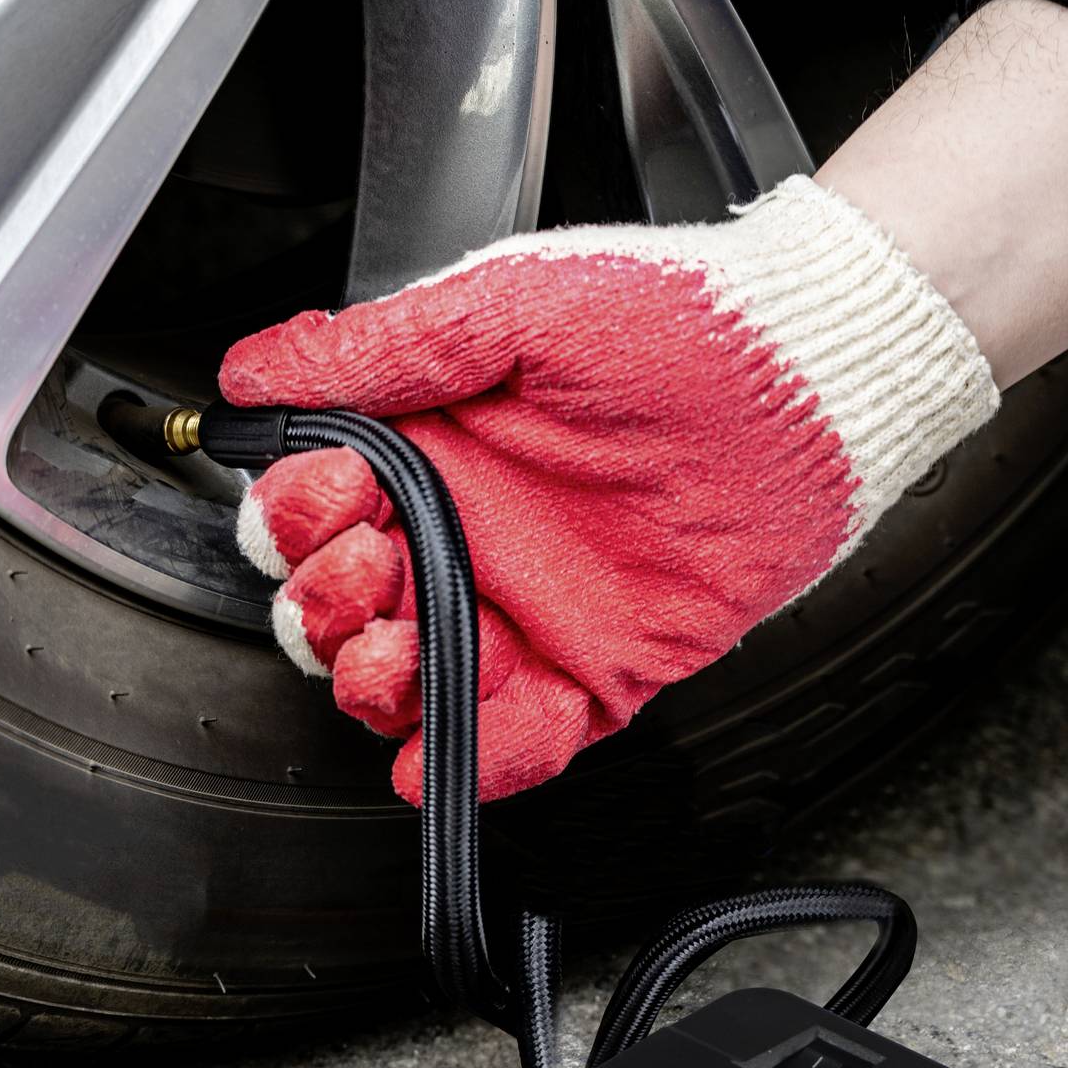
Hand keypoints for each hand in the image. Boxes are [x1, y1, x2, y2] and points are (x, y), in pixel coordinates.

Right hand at [224, 176, 995, 801]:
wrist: (807, 376)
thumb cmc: (678, 319)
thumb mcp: (508, 307)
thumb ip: (382, 348)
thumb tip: (260, 369)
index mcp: (434, 447)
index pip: (318, 508)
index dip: (298, 517)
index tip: (321, 500)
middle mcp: (470, 534)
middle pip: (342, 609)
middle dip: (323, 605)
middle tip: (367, 567)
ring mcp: (529, 610)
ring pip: (410, 683)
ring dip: (374, 683)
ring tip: (389, 654)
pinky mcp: (599, 669)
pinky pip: (518, 740)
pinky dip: (471, 759)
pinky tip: (438, 749)